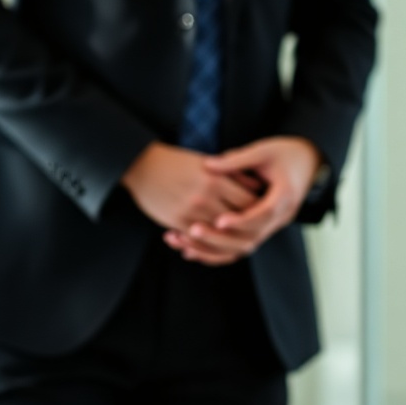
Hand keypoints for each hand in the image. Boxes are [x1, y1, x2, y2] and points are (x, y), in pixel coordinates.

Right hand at [119, 142, 261, 248]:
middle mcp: (206, 197)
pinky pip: (197, 239)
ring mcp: (191, 211)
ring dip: (226, 237)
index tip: (262, 211)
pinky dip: (206, 241)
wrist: (143, 166)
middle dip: (246, 226)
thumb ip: (233, 174)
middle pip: (237, 220)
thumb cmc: (177, 162)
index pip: (248, 202)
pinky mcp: (177, 221)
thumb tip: (257, 187)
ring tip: (232, 236)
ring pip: (218, 234)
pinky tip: (209, 240)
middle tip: (252, 228)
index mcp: (217, 179)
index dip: (258, 209)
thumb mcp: (208, 163)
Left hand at [170, 135, 322, 265]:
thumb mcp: (264, 150)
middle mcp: (281, 216)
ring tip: (186, 243)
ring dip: (215, 248)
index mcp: (285, 196)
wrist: (309, 162)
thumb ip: (237, 159)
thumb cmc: (286, 153)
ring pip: (245, 247)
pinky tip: (193, 250)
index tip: (218, 220)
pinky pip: (241, 246)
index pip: (263, 214)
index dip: (240, 220)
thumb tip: (207, 165)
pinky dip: (218, 250)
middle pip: (252, 237)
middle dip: (221, 237)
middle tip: (193, 230)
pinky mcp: (264, 228)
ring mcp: (273, 225)